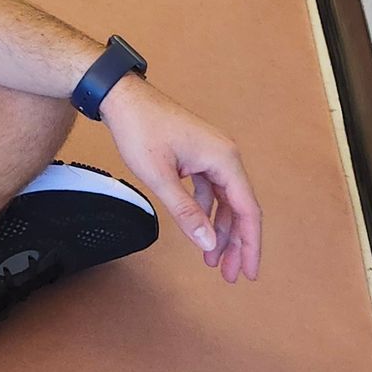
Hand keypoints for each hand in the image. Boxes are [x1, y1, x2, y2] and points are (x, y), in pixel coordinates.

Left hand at [99, 77, 262, 282]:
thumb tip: (209, 244)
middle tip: (230, 275)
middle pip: (239, 207)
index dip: (250, 244)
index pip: (247, 210)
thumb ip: (186, 212)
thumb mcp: (159, 176)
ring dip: (220, 230)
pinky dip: (207, 211)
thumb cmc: (139, 129)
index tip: (248, 272)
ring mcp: (212, 155)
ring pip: (225, 200)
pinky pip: (211, 189)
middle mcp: (225, 156)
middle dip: (236, 243)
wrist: (121, 96)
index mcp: (224, 159)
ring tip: (213, 261)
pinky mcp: (198, 155)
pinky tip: (199, 230)